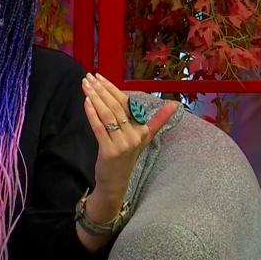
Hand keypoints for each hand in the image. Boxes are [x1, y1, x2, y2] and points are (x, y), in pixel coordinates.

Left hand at [81, 73, 177, 213]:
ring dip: (95, 97)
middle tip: (88, 76)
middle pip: (116, 106)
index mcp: (143, 130)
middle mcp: (135, 135)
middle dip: (101, 89)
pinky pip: (99, 128)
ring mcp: (123, 143)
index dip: (113, 88)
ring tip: (85, 85)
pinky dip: (92, 113)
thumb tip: (175, 104)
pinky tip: (86, 102)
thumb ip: (157, 121)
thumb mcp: (144, 139)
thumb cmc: (126, 157)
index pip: (127, 103)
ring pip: (108, 115)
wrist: (115, 183)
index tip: (100, 76)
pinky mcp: (109, 151)